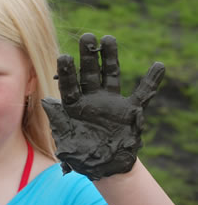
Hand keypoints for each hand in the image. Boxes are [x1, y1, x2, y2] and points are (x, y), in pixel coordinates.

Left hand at [42, 33, 164, 179]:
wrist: (104, 167)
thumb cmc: (80, 155)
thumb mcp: (65, 141)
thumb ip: (58, 121)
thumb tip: (46, 101)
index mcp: (73, 106)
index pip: (69, 85)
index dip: (67, 72)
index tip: (64, 56)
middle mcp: (91, 99)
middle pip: (89, 73)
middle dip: (88, 56)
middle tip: (86, 37)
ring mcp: (110, 103)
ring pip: (111, 75)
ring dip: (110, 58)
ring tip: (109, 38)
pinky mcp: (129, 111)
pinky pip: (143, 94)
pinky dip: (151, 81)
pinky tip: (158, 65)